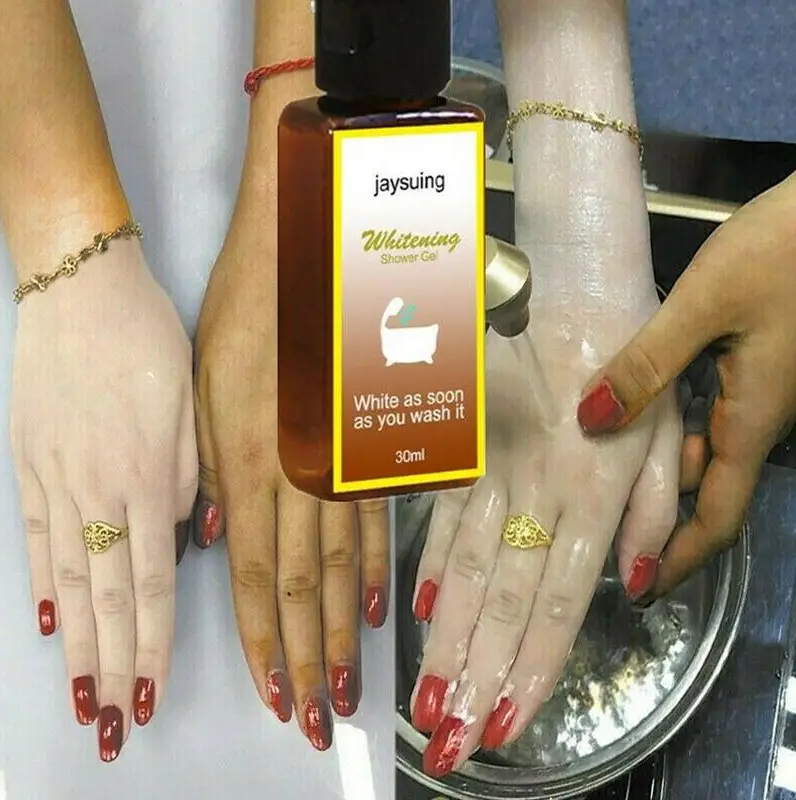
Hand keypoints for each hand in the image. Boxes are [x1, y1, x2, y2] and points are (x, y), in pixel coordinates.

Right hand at [10, 238, 196, 760]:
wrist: (82, 289)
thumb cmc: (149, 341)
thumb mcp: (193, 404)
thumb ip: (187, 477)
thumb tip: (180, 533)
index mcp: (149, 478)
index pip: (153, 584)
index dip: (153, 645)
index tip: (153, 692)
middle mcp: (99, 490)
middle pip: (107, 598)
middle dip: (114, 667)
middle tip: (114, 724)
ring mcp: (56, 478)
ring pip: (69, 579)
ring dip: (75, 644)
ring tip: (81, 696)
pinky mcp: (28, 461)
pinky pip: (37, 535)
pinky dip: (43, 582)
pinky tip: (48, 621)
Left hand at [193, 204, 389, 750]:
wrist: (313, 259)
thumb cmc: (249, 315)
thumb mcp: (206, 390)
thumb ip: (215, 471)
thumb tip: (218, 537)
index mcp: (253, 462)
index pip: (254, 577)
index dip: (264, 643)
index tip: (275, 693)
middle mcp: (304, 475)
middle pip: (303, 587)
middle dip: (308, 659)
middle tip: (319, 717)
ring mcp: (346, 461)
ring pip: (343, 566)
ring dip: (342, 631)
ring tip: (349, 682)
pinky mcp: (374, 443)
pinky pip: (375, 521)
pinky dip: (372, 571)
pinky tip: (376, 608)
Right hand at [411, 241, 682, 776]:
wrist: (571, 286)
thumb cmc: (634, 357)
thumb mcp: (672, 429)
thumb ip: (656, 511)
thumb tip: (636, 587)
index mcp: (594, 492)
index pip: (557, 601)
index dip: (530, 668)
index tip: (502, 724)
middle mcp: (537, 492)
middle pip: (502, 600)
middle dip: (473, 676)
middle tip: (445, 739)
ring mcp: (492, 469)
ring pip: (464, 567)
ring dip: (444, 636)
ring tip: (423, 694)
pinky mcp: (465, 445)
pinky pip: (442, 509)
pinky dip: (429, 562)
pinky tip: (417, 608)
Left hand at [577, 171, 795, 596]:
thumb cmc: (785, 251)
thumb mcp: (704, 305)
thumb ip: (648, 364)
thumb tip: (590, 422)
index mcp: (753, 419)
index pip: (718, 515)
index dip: (679, 557)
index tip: (639, 588)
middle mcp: (758, 415)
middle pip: (704, 486)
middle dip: (654, 510)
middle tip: (590, 518)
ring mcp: (759, 389)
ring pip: (701, 446)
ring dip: (654, 464)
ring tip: (590, 465)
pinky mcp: (754, 360)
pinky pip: (705, 408)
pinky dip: (665, 420)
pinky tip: (626, 403)